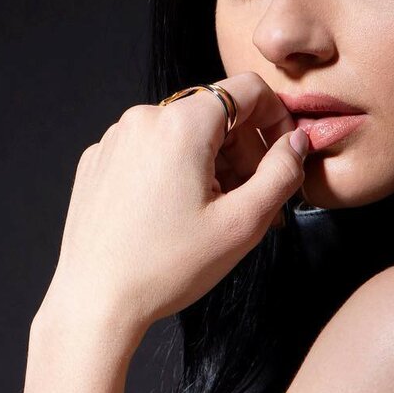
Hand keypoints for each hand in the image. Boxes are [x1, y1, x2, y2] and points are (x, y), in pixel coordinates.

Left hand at [42, 73, 307, 335]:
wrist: (95, 302)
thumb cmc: (167, 267)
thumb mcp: (244, 223)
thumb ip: (282, 173)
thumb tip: (298, 142)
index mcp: (183, 124)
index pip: (248, 90)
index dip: (277, 120)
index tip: (283, 158)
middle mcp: (144, 119)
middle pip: (216, 112)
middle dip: (244, 150)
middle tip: (253, 200)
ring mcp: (115, 139)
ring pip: (183, 132)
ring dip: (211, 163)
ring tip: (214, 214)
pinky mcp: (98, 161)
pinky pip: (151, 150)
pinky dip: (175, 171)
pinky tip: (176, 215)